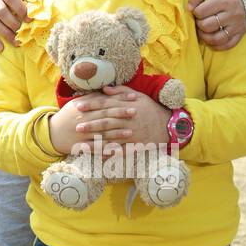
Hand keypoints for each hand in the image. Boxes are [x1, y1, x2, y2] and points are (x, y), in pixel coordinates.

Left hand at [53, 85, 169, 152]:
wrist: (168, 124)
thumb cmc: (150, 108)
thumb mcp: (138, 95)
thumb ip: (120, 91)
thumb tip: (104, 89)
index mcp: (126, 107)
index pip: (105, 105)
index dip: (91, 105)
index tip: (78, 106)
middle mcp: (128, 120)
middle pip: (106, 122)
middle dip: (91, 124)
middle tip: (77, 127)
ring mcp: (132, 134)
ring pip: (111, 138)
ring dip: (96, 142)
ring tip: (82, 145)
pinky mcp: (136, 145)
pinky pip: (122, 151)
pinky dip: (111, 154)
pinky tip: (99, 157)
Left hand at [187, 0, 245, 50]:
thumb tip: (189, 8)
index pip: (200, 12)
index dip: (195, 11)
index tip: (198, 9)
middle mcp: (232, 14)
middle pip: (206, 26)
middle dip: (199, 23)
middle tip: (201, 18)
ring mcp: (237, 25)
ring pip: (215, 39)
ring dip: (204, 36)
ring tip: (203, 29)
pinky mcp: (241, 33)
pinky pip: (227, 45)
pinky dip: (216, 45)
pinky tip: (211, 39)